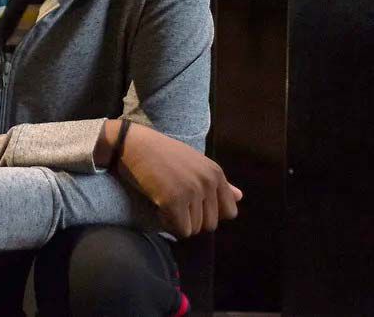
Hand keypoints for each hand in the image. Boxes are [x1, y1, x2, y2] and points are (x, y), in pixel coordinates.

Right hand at [104, 120, 242, 237]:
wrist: (133, 144)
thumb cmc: (162, 153)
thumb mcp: (195, 163)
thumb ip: (218, 182)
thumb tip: (240, 197)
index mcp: (215, 173)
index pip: (229, 212)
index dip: (210, 214)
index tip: (193, 207)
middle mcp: (207, 182)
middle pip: (211, 224)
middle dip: (192, 221)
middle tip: (175, 207)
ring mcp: (191, 191)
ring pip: (195, 229)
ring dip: (179, 223)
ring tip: (165, 206)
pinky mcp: (173, 200)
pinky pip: (181, 230)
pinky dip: (168, 225)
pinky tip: (159, 209)